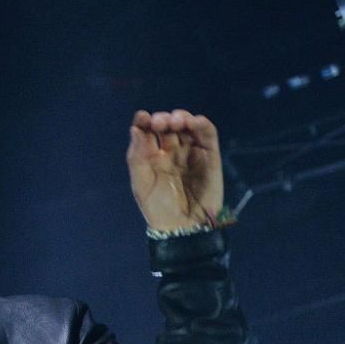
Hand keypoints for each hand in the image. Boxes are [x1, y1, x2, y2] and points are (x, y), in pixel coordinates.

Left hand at [127, 109, 223, 231]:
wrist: (182, 226)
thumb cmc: (158, 208)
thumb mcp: (141, 183)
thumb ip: (136, 157)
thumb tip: (134, 129)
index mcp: (152, 157)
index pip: (149, 132)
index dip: (145, 121)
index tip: (142, 117)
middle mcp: (172, 152)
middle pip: (168, 126)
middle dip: (163, 119)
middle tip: (159, 123)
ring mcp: (191, 152)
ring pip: (187, 126)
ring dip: (181, 118)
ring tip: (175, 122)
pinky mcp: (209, 156)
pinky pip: (207, 135)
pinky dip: (201, 124)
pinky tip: (194, 122)